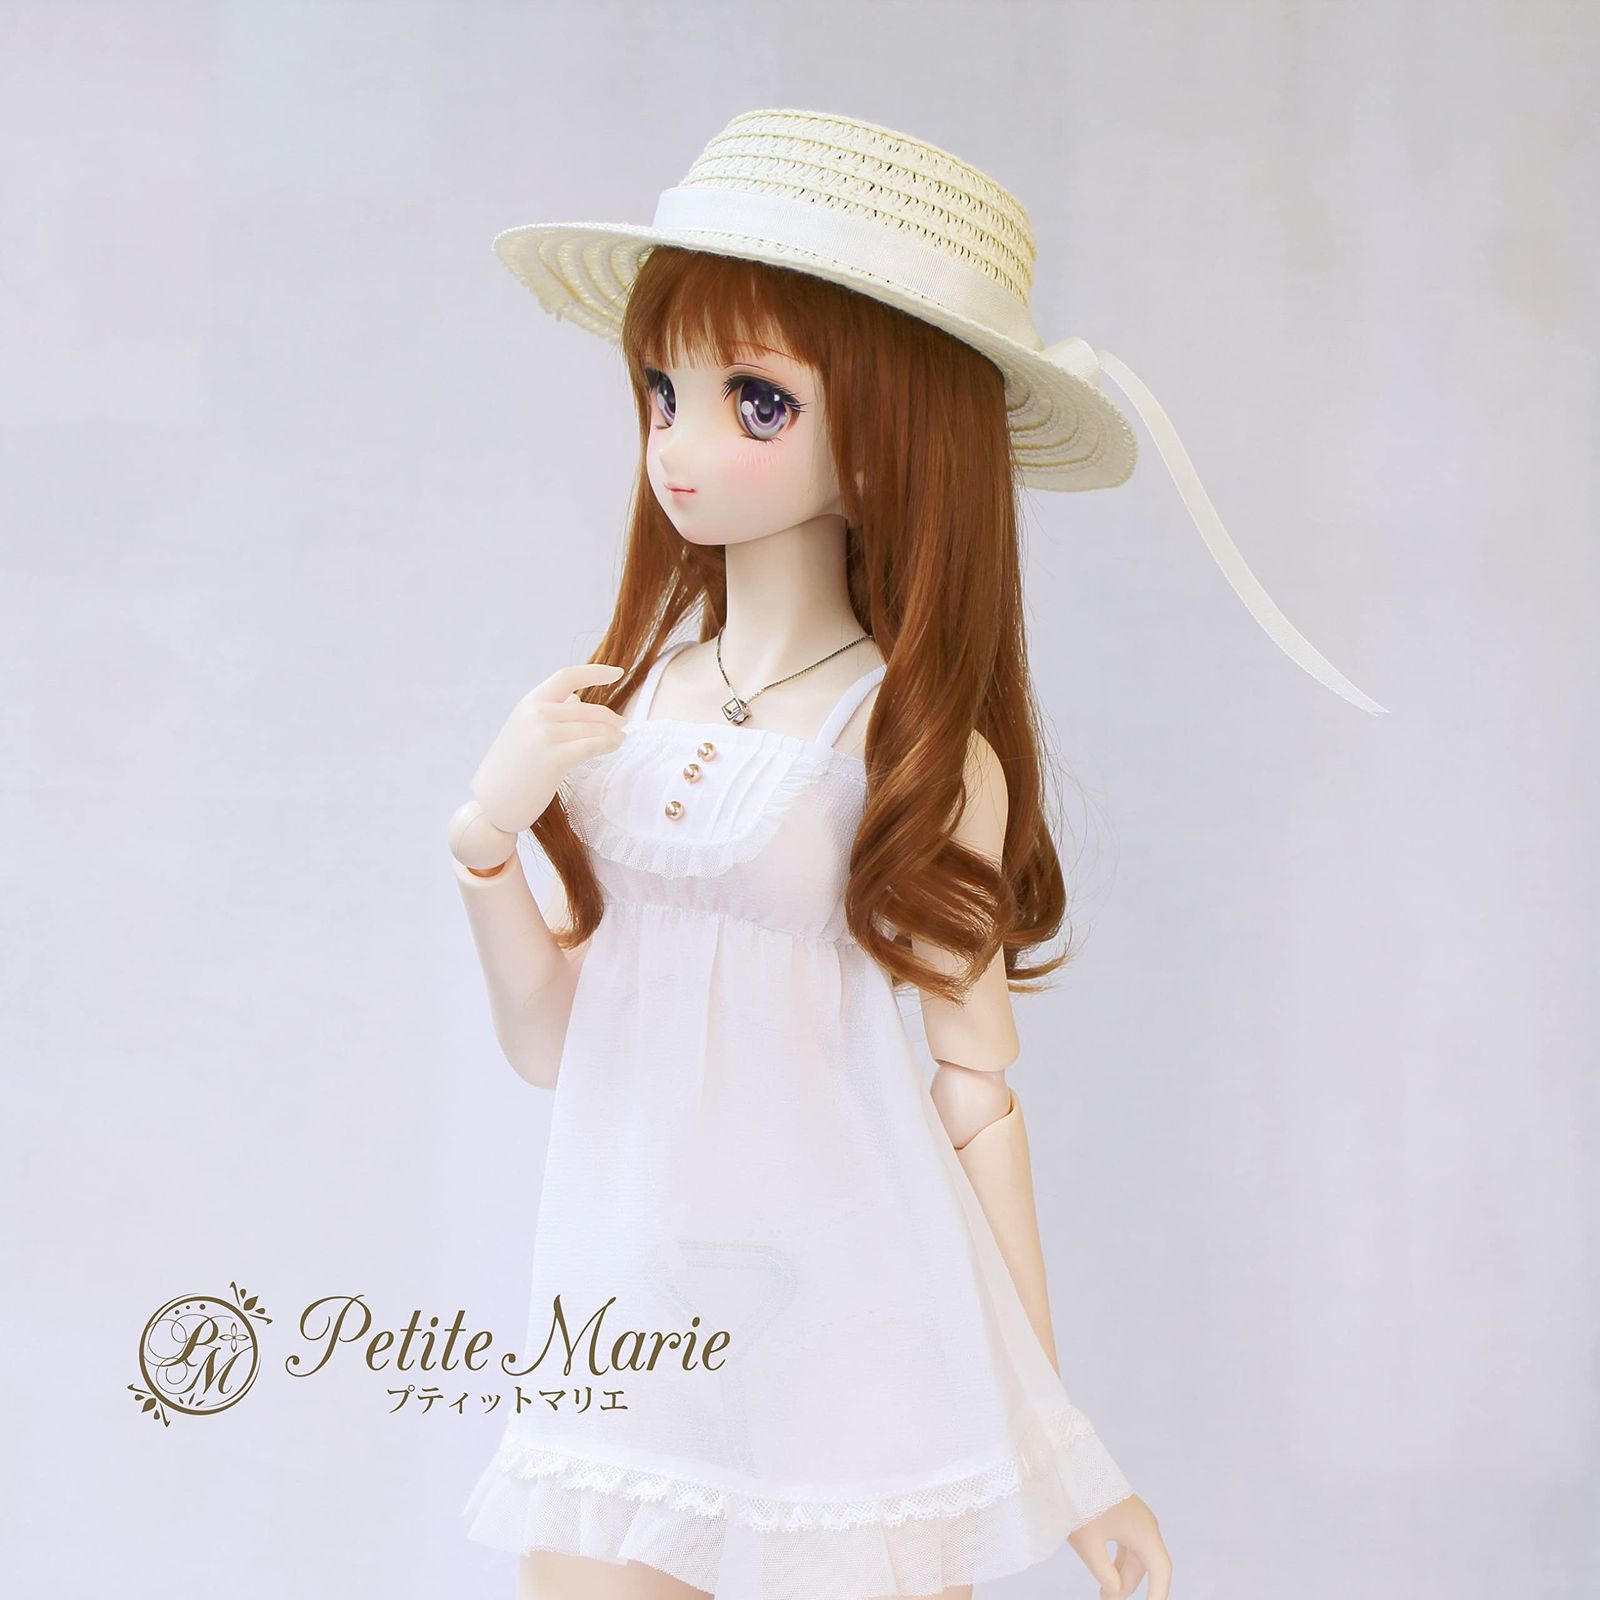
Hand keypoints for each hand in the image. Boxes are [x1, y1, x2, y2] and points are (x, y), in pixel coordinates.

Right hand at [470, 659, 628, 835]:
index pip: (567, 676)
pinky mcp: (554, 759)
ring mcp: (543, 735)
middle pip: (588, 709)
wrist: (490, 805)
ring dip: (613, 734)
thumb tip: (577, 699)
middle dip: (610, 717)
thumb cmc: (511, 771)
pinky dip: (608, 744)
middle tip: (622, 725)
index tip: (618, 672)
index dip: (596, 671)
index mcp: (528, 703)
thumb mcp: (525, 732)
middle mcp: (535, 714)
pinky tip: (614, 746)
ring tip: (619, 739)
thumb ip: (551, 714)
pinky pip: (592, 745)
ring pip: (593, 728)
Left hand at [1068, 1494, 1169, 1597]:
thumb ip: (1105, 1574)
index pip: (1160, 1571)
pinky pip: (1124, 1545)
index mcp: (1144, 1531)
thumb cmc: (1080, 1501)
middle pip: (1143, 1566)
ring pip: (1132, 1557)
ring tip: (1103, 1594)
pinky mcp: (1121, 1514)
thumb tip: (1116, 1593)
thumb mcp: (1089, 1543)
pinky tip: (1103, 1572)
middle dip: (1127, 1588)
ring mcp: (1133, 1518)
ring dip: (1119, 1576)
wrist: (1068, 1462)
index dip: (1157, 1595)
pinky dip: (1115, 1562)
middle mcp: (1144, 1524)